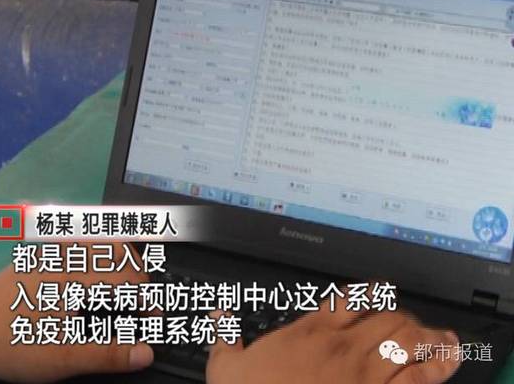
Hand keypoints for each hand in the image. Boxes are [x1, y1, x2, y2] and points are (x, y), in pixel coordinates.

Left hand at [0, 242, 153, 382]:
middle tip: (144, 296)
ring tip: (128, 274)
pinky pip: (78, 234)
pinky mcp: (40, 251)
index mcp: (78, 278)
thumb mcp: (62, 358)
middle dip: (140, 270)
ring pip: (99, 234)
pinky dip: (98, 243)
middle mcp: (68, 255)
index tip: (153, 320)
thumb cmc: (13, 344)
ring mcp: (52, 249)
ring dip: (121, 252)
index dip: (149, 299)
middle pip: (120, 247)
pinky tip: (96, 257)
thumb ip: (108, 354)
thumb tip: (147, 352)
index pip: (130, 278)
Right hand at [207, 300, 460, 383]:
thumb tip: (218, 317)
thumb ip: (223, 338)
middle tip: (411, 322)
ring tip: (443, 337)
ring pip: (409, 341)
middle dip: (404, 316)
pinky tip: (448, 361)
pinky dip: (437, 368)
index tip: (381, 293)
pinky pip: (418, 379)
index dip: (371, 292)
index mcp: (309, 334)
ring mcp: (364, 375)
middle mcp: (342, 349)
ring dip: (430, 337)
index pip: (349, 299)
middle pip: (387, 315)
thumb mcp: (226, 369)